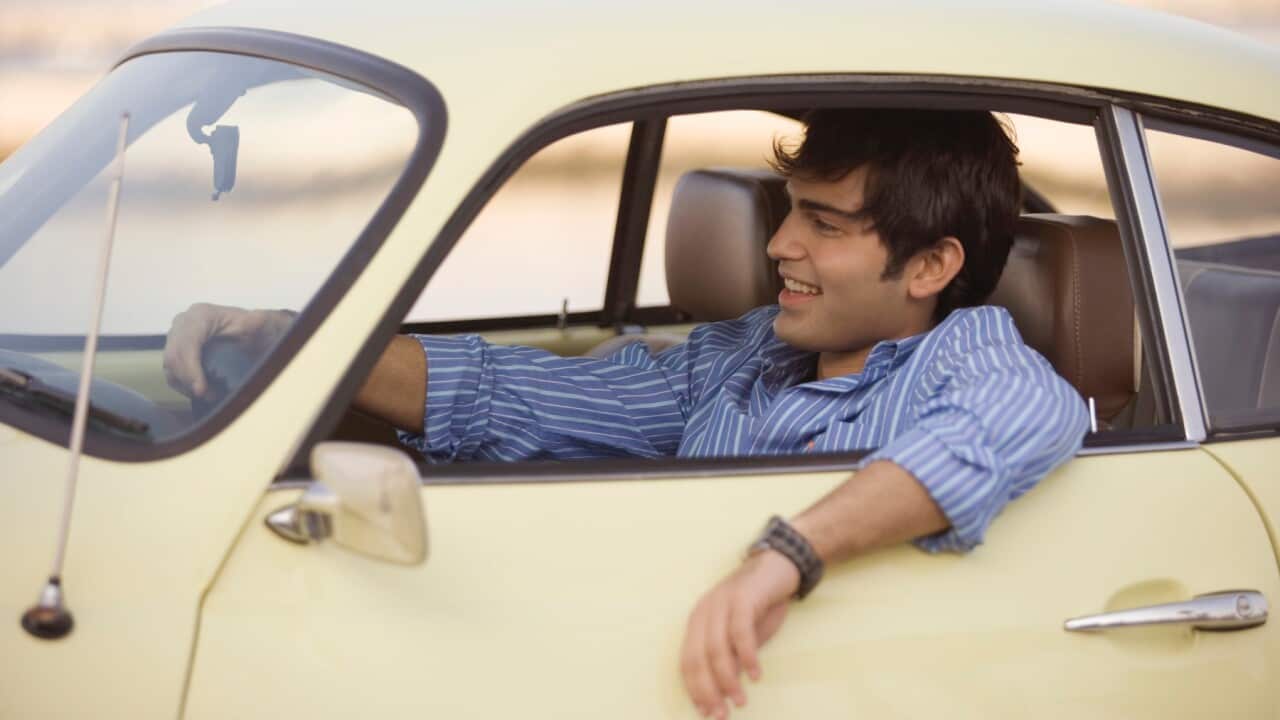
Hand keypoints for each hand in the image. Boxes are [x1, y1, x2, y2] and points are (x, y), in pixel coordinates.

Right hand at [162, 302, 292, 398]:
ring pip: (170, 365)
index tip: (201, 389)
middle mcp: (184, 323)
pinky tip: (202, 392)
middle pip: (174, 355)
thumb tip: (257, 320)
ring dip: (186, 385)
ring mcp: (178, 337)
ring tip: (210, 395)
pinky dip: (183, 385)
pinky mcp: (177, 350)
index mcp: (201, 315)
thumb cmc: (256, 327)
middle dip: (188, 380)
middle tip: (208, 396)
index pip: (187, 342)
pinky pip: (171, 371)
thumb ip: (257, 321)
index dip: (191, 367)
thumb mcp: (259, 323)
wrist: (255, 331)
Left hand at [680, 550, 799, 718]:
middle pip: (697, 659)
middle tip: (722, 715)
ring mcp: (721, 604)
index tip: (706, 713)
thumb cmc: (759, 605)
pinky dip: (746, 656)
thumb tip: (723, 692)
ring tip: (740, 700)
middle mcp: (703, 613)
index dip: (695, 690)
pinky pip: (740, 632)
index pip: (687, 662)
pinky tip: (755, 675)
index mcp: (697, 623)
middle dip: (708, 691)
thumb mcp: (742, 638)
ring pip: (716, 649)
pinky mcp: (742, 598)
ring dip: (728, 679)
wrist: (778, 567)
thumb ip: (731, 660)